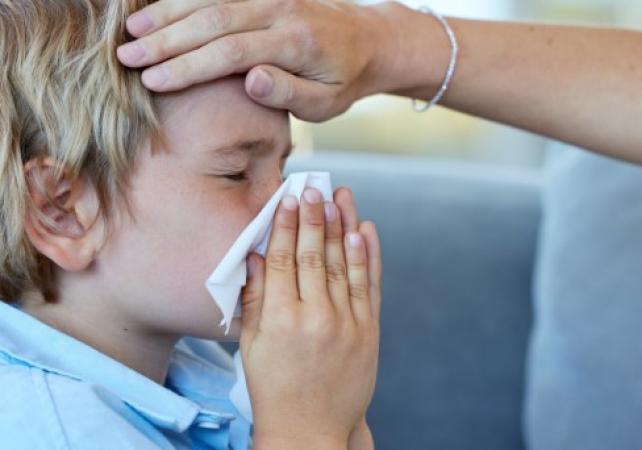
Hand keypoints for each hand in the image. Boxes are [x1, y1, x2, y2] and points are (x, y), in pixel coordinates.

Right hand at [117, 0, 401, 121]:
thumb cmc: (343, 80)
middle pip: (213, 20)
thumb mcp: (326, 102)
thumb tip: (251, 79)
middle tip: (125, 56)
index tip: (152, 80)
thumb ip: (289, 93)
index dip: (189, 66)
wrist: (370, 40)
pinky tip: (158, 7)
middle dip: (165, 39)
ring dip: (167, 12)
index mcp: (295, 44)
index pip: (231, 52)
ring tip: (131, 30)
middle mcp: (281, 10)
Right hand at [239, 187, 380, 444]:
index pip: (281, 259)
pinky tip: (364, 232)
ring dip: (343, 227)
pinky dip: (368, 257)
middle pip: (313, 255)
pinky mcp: (369, 333)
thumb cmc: (273, 387)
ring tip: (341, 198)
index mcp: (278, 319)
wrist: (310, 431)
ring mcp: (346, 324)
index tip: (289, 199)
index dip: (285, 225)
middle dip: (314, 217)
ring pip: (343, 264)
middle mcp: (314, 317)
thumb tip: (254, 255)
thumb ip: (254, 299)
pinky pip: (369, 286)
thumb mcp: (251, 345)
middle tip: (314, 188)